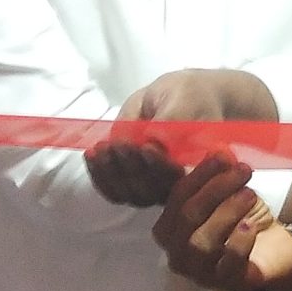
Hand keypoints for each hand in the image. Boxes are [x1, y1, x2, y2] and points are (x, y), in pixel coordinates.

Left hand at [89, 69, 279, 206]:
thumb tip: (153, 142)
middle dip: (130, 168)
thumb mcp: (183, 98)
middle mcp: (178, 183)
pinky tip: (91, 155)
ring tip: (100, 148)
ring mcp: (155, 186)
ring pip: (131, 194)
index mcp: (200, 164)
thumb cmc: (188, 96)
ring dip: (111, 173)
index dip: (159, 165)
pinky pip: (115, 191)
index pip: (178, 177)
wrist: (184, 97)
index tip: (145, 146)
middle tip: (117, 143)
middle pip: (151, 191)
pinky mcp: (136, 182)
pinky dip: (100, 176)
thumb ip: (171, 118)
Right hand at [151, 154, 291, 290]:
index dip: (200, 176)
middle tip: (244, 172)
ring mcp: (199, 272)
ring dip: (227, 212)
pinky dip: (238, 241)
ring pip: (202, 241)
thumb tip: (218, 149)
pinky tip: (250, 226)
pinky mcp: (225, 283)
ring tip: (250, 195)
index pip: (177, 198)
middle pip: (188, 217)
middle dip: (216, 190)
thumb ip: (220, 175)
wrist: (273, 253)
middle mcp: (177, 253)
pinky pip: (226, 262)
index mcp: (170, 228)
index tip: (223, 157)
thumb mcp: (230, 194)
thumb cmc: (241, 221)